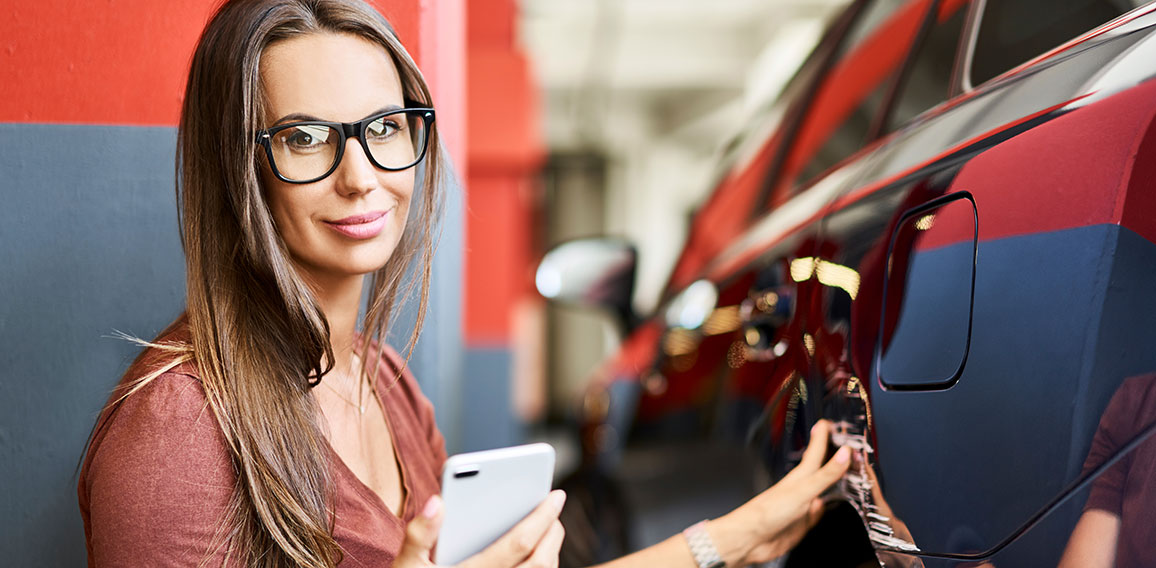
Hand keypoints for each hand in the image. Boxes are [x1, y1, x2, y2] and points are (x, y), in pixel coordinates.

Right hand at [396, 490, 566, 567]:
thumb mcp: (406, 566)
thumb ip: (420, 534)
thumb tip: (438, 501)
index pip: (520, 544)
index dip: (542, 517)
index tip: (557, 494)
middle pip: (542, 562)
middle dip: (553, 531)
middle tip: (554, 507)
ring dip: (551, 550)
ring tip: (548, 525)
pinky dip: (542, 567)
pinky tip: (536, 551)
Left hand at [711, 419, 851, 564]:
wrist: (751, 539)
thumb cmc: (768, 512)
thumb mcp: (803, 490)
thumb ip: (825, 474)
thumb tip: (845, 454)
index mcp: (801, 476)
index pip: (816, 450)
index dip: (823, 435)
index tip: (828, 422)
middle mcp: (803, 488)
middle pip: (821, 469)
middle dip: (832, 457)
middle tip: (843, 445)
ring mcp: (803, 505)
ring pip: (822, 490)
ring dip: (832, 482)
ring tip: (842, 472)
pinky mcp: (803, 522)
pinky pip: (819, 512)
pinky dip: (826, 508)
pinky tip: (827, 506)